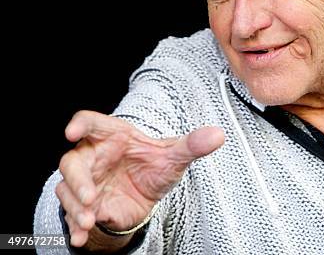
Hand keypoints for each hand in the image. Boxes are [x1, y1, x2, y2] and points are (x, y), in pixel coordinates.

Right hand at [56, 110, 224, 246]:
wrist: (148, 198)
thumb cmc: (154, 167)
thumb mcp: (174, 157)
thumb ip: (192, 145)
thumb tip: (218, 135)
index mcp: (112, 137)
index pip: (91, 123)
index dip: (80, 125)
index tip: (72, 132)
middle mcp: (94, 158)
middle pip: (73, 162)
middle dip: (77, 179)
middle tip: (90, 196)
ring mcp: (86, 183)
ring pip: (68, 191)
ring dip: (75, 206)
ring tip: (89, 219)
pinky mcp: (87, 206)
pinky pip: (74, 215)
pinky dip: (76, 227)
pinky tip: (82, 237)